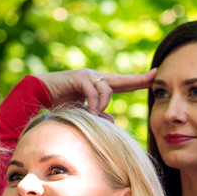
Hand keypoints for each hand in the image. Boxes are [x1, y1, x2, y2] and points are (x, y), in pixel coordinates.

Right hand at [34, 68, 156, 115]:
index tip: (156, 76)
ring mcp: (89, 76)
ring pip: (108, 90)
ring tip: (93, 116)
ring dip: (102, 106)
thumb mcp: (82, 112)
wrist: (40, 95)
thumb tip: (111, 120)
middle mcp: (96, 78)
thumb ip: (97, 115)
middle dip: (140, 79)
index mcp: (99, 87)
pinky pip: (95, 92)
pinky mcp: (80, 77)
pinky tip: (89, 112)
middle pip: (122, 80)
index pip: (124, 84)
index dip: (139, 81)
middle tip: (156, 75)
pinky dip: (94, 104)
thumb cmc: (59, 103)